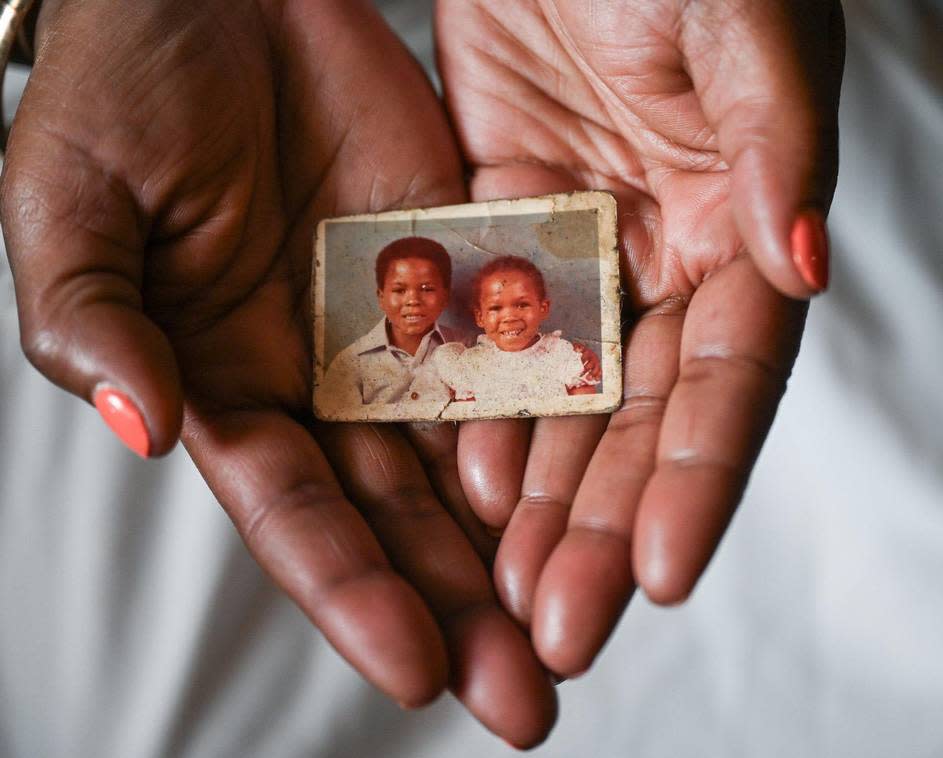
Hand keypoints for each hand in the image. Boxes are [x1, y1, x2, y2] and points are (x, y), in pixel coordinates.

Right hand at [2, 0, 553, 744]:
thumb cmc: (122, 93)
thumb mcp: (74, 210)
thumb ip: (94, 324)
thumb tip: (144, 427)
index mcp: (227, 391)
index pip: (297, 515)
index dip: (351, 592)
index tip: (415, 669)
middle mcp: (326, 383)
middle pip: (402, 519)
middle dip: (460, 612)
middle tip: (525, 702)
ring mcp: (404, 332)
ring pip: (474, 460)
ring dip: (523, 547)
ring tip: (579, 626)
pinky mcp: (467, 270)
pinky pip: (524, 353)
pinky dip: (559, 421)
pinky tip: (602, 485)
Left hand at [437, 0, 843, 674]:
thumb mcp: (743, 23)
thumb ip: (778, 144)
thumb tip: (803, 271)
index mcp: (747, 225)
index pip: (731, 379)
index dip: (699, 476)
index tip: (659, 572)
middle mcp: (670, 255)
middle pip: (640, 416)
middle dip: (603, 523)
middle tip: (560, 627)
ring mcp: (583, 247)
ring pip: (562, 395)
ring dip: (536, 494)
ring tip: (504, 589)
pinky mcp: (499, 224)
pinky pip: (485, 334)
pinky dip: (472, 407)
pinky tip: (454, 482)